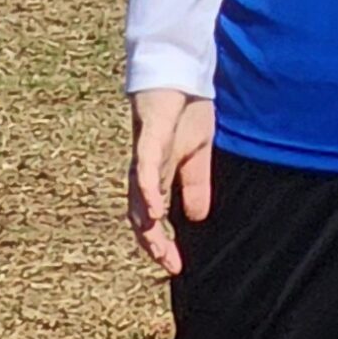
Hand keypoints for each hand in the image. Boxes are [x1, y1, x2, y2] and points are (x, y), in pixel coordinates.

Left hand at [128, 90, 215, 272]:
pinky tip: (155, 209)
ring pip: (138, 196)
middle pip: (140, 215)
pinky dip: (148, 191)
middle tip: (169, 264)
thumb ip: (195, 185)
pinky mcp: (150, 135)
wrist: (179, 71)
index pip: (152, 218)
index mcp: (157, 176)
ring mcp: (144, 154)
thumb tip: (196, 220)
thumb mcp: (198, 152)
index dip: (161, 244)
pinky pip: (146, 167)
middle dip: (153, 242)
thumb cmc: (185, 110)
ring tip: (158, 247)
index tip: (176, 267)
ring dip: (147, 223)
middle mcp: (144, 170)